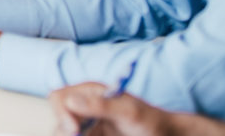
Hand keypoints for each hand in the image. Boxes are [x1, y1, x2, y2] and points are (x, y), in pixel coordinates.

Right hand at [50, 83, 176, 135]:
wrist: (165, 135)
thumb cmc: (151, 121)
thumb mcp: (128, 112)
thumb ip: (100, 105)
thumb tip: (71, 101)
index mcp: (89, 92)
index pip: (60, 98)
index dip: (61, 112)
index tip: (74, 130)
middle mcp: (84, 106)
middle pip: (59, 118)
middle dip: (64, 130)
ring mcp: (88, 124)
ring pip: (64, 131)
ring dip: (71, 135)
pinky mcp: (92, 135)